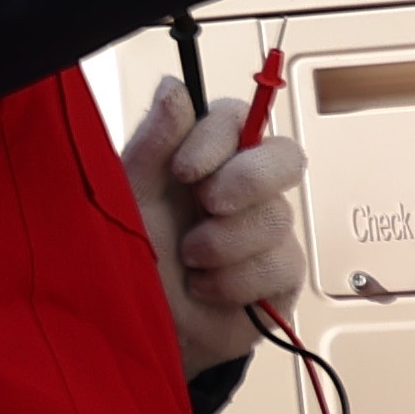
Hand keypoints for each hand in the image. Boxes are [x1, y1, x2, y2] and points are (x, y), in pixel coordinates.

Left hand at [118, 75, 311, 375]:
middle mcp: (244, 189)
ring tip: (189, 259)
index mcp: (208, 158)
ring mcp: (267, 232)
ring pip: (277, 216)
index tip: (184, 169)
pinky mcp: (280, 276)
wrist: (140, 326)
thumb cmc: (133, 256)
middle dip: (246, 180)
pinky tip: (205, 287)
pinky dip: (234, 280)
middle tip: (208, 206)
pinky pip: (279, 265)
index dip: (220, 138)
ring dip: (224, 241)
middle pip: (285, 156)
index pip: (241, 118)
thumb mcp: (130, 194)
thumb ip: (153, 140)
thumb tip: (173, 87)